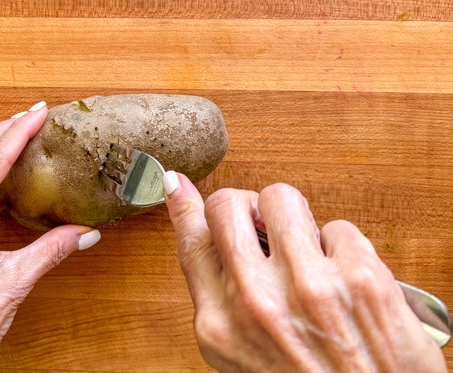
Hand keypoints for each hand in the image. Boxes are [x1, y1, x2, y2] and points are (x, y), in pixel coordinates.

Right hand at [162, 174, 444, 371]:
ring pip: (282, 198)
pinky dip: (342, 246)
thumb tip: (202, 236)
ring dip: (293, 216)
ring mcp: (308, 286)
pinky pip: (339, 226)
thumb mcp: (239, 355)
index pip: (191, 242)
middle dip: (245, 205)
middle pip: (229, 206)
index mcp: (220, 326)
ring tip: (306, 246)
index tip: (178, 184)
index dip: (182, 205)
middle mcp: (256, 303)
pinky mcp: (360, 277)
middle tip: (262, 222)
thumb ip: (219, 298)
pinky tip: (344, 277)